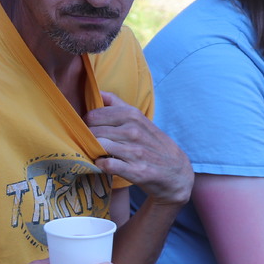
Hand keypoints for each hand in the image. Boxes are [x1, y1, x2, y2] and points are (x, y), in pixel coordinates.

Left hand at [86, 91, 192, 205]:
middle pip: (94, 131)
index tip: (89, 130)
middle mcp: (134, 131)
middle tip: (90, 143)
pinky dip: (101, 165)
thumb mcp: (140, 119)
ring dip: (93, 151)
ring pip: (99, 146)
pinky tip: (104, 164)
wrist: (176, 171)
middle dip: (88, 138)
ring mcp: (135, 151)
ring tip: (96, 153)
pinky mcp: (136, 171)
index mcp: (132, 115)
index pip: (94, 115)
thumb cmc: (152, 143)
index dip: (87, 123)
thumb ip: (118, 104)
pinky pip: (107, 165)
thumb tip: (97, 91)